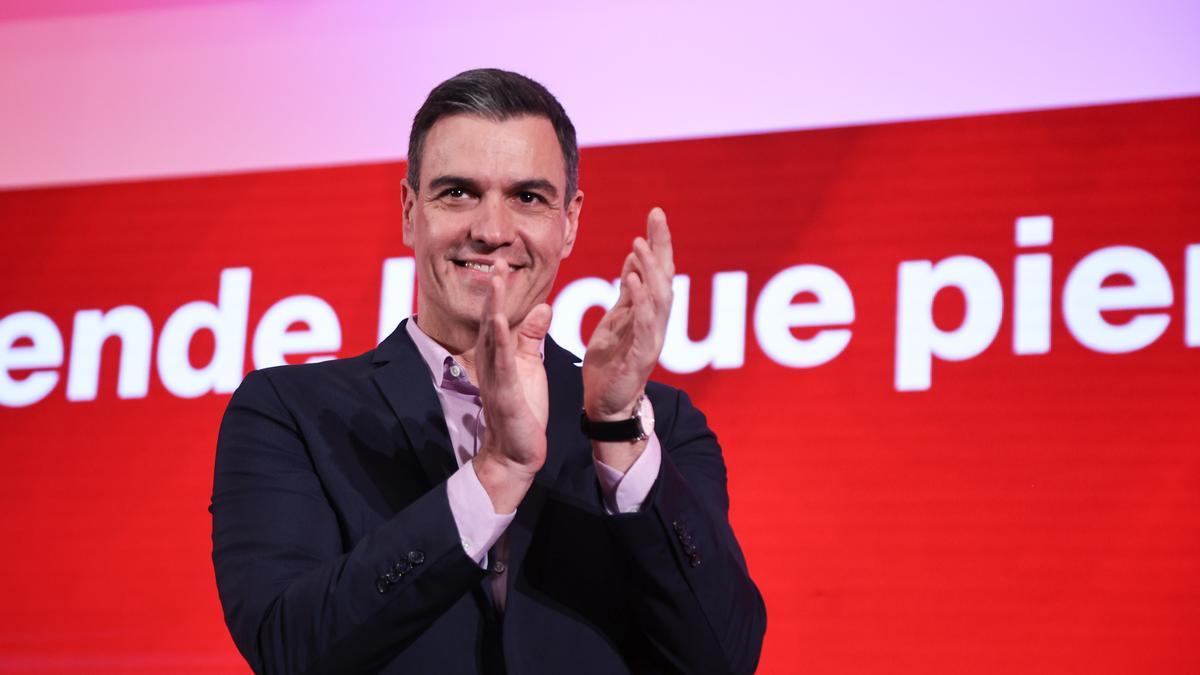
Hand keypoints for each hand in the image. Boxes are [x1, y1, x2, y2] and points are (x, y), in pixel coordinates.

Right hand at [473, 260, 551, 512]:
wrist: (517, 452)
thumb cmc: (522, 408)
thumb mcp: (529, 365)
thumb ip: (532, 336)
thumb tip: (543, 305)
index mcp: (500, 355)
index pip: (499, 316)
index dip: (501, 291)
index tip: (504, 263)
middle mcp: (492, 363)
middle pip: (491, 320)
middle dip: (494, 291)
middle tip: (496, 261)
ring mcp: (495, 378)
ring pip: (492, 338)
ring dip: (494, 309)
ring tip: (495, 282)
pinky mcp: (505, 395)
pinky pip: (501, 366)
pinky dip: (499, 343)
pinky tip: (499, 324)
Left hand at [582, 207, 674, 421]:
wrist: (604, 406)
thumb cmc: (611, 364)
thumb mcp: (616, 320)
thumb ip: (628, 293)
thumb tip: (635, 259)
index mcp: (649, 312)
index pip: (658, 271)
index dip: (659, 242)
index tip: (656, 214)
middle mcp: (657, 323)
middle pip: (666, 278)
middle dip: (662, 247)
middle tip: (656, 218)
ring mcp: (652, 340)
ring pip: (660, 299)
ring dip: (651, 270)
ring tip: (640, 245)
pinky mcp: (640, 358)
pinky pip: (644, 326)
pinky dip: (640, 302)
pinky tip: (631, 282)